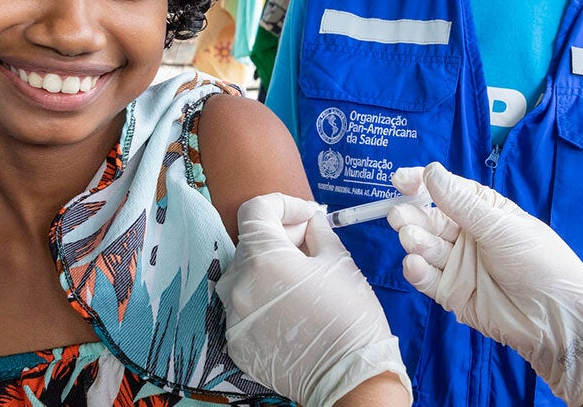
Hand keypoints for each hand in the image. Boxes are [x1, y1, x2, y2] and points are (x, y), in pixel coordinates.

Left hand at [217, 193, 410, 406]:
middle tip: (312, 243)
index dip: (284, 204)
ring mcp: (233, 318)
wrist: (348, 377)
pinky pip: (245, 307)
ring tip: (302, 277)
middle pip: (250, 244)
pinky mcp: (237, 343)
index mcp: (262, 260)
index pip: (255, 210)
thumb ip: (318, 232)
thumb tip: (310, 221)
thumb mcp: (339, 261)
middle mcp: (237, 286)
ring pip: (244, 276)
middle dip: (281, 236)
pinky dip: (264, 299)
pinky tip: (292, 306)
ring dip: (270, 268)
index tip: (307, 214)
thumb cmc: (349, 316)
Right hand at [387, 163, 582, 405]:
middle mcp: (469, 235)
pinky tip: (414, 264)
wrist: (555, 317)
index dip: (422, 183)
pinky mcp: (453, 293)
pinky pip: (428, 279)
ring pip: (427, 247)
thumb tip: (431, 172)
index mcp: (485, 211)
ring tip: (411, 240)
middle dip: (414, 215)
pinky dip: (417, 271)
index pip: (447, 191)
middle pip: (432, 220)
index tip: (399, 180)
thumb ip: (462, 204)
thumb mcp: (501, 227)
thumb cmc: (538, 262)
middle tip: (400, 216)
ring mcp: (460, 265)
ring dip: (415, 241)